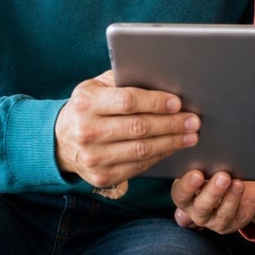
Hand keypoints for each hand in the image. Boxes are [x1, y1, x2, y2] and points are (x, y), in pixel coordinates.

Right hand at [55, 71, 200, 193]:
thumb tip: (160, 78)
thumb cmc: (86, 108)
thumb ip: (121, 81)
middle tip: (193, 120)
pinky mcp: (101, 176)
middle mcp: (87, 131)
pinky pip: (138, 167)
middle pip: (139, 127)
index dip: (156, 102)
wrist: (61, 142)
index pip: (127, 101)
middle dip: (171, 124)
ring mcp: (93, 157)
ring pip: (142, 150)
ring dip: (171, 142)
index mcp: (85, 103)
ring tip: (190, 135)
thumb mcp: (95, 87)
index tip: (178, 102)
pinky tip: (172, 148)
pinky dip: (159, 156)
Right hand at [170, 171, 254, 234]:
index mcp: (185, 197)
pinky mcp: (234, 223)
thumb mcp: (205, 168)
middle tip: (222, 176)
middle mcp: (197, 212)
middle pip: (201, 207)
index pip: (180, 195)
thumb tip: (204, 157)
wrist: (237, 184)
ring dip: (230, 197)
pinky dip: (242, 201)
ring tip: (237, 182)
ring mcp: (215, 221)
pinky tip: (242, 188)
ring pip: (222, 214)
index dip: (187, 186)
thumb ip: (200, 166)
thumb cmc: (214, 172)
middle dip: (212, 192)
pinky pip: (239, 215)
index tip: (197, 174)